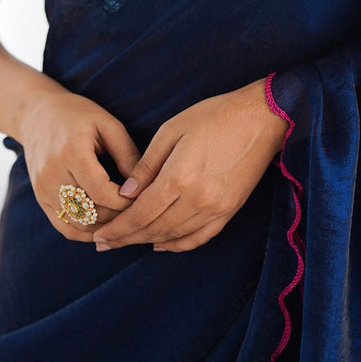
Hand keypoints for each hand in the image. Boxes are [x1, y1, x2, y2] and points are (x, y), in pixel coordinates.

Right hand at [16, 89, 143, 240]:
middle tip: (139, 213)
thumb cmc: (78, 115)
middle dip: (119, 216)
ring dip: (105, 227)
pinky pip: (65, 227)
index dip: (125, 202)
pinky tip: (105, 226)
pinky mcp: (40, 199)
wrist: (37, 115)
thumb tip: (144, 185)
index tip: (143, 197)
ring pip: (79, 224)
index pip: (101, 192)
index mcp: (71, 151)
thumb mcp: (107, 124)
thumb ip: (127, 154)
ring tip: (125, 220)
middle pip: (91, 211)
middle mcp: (53, 174)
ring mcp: (43, 189)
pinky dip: (87, 232)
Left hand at [90, 77, 288, 253]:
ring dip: (147, 242)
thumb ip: (147, 165)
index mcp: (179, 178)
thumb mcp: (172, 130)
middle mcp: (197, 200)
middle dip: (125, 239)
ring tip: (125, 244)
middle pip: (154, 230)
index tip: (99, 236)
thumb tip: (126, 194)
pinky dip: (178, 245)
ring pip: (174, 236)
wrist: (262, 118)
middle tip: (103, 244)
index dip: (118, 229)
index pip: (140, 214)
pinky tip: (161, 244)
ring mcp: (216, 209)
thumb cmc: (214, 116)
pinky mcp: (229, 211)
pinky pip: (199, 237)